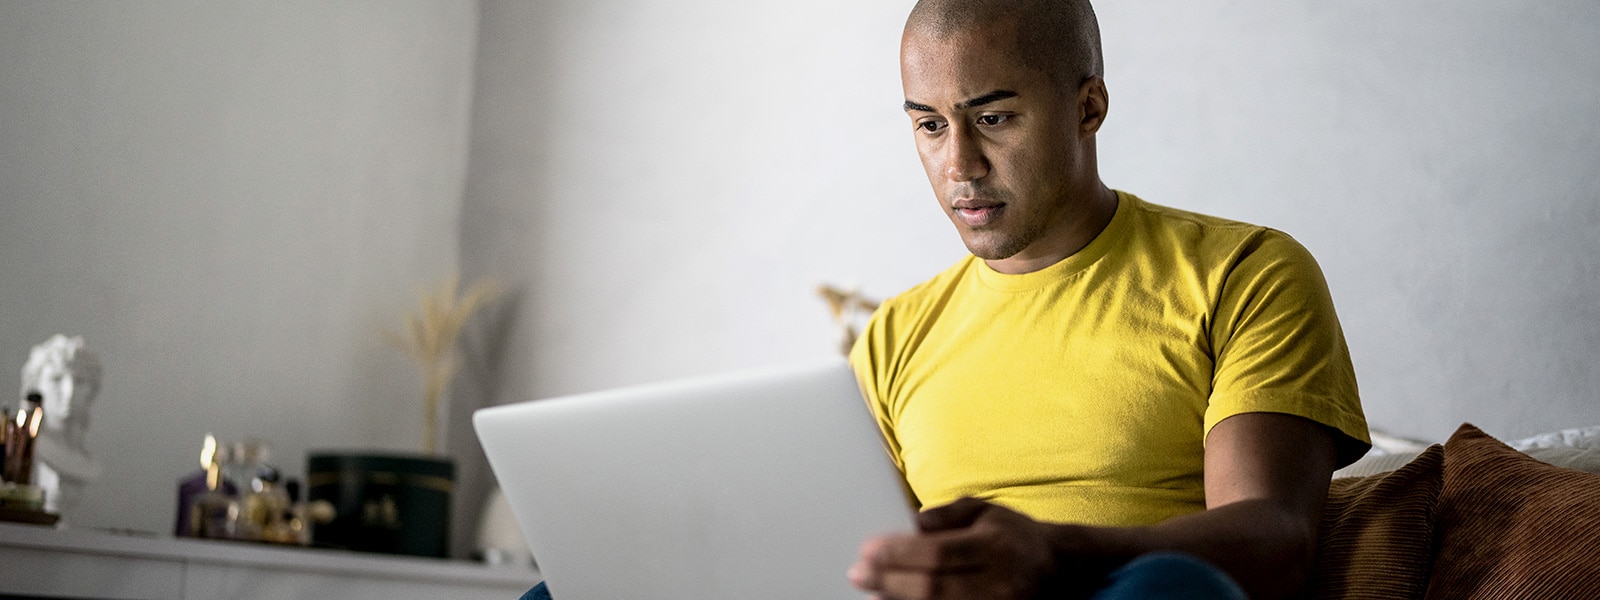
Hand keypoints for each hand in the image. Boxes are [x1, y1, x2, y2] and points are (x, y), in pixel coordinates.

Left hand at [848, 497, 1067, 599]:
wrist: (1057, 567)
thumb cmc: (1013, 535)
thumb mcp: (985, 511)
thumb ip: (947, 516)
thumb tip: (910, 523)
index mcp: (995, 546)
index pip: (938, 554)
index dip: (898, 555)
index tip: (867, 551)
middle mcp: (999, 583)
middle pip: (933, 588)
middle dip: (889, 580)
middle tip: (857, 574)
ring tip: (872, 593)